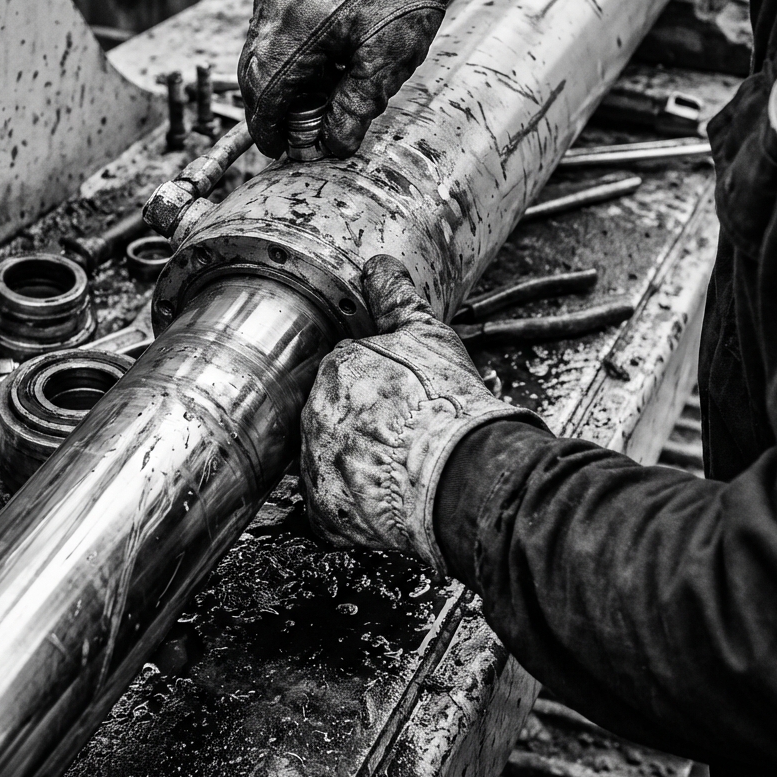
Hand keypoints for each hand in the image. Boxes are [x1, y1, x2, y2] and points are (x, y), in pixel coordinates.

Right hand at [238, 0, 485, 158]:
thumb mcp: (389, 59)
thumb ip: (356, 108)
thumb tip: (332, 147)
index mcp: (297, 28)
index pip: (264, 93)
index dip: (267, 127)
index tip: (276, 147)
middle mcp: (274, 2)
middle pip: (253, 70)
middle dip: (267, 106)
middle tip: (290, 128)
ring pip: (257, 44)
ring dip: (276, 74)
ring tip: (312, 87)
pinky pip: (268, 17)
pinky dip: (282, 43)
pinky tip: (316, 48)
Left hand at [300, 255, 546, 573]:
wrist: (461, 473)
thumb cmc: (448, 402)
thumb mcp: (428, 336)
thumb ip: (396, 298)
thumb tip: (378, 264)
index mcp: (335, 368)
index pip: (346, 374)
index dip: (378, 390)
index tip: (403, 403)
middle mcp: (315, 413)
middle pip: (333, 416)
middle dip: (363, 426)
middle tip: (404, 439)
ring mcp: (316, 464)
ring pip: (328, 461)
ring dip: (355, 467)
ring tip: (398, 472)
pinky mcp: (324, 512)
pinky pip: (328, 511)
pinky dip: (352, 510)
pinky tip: (384, 505)